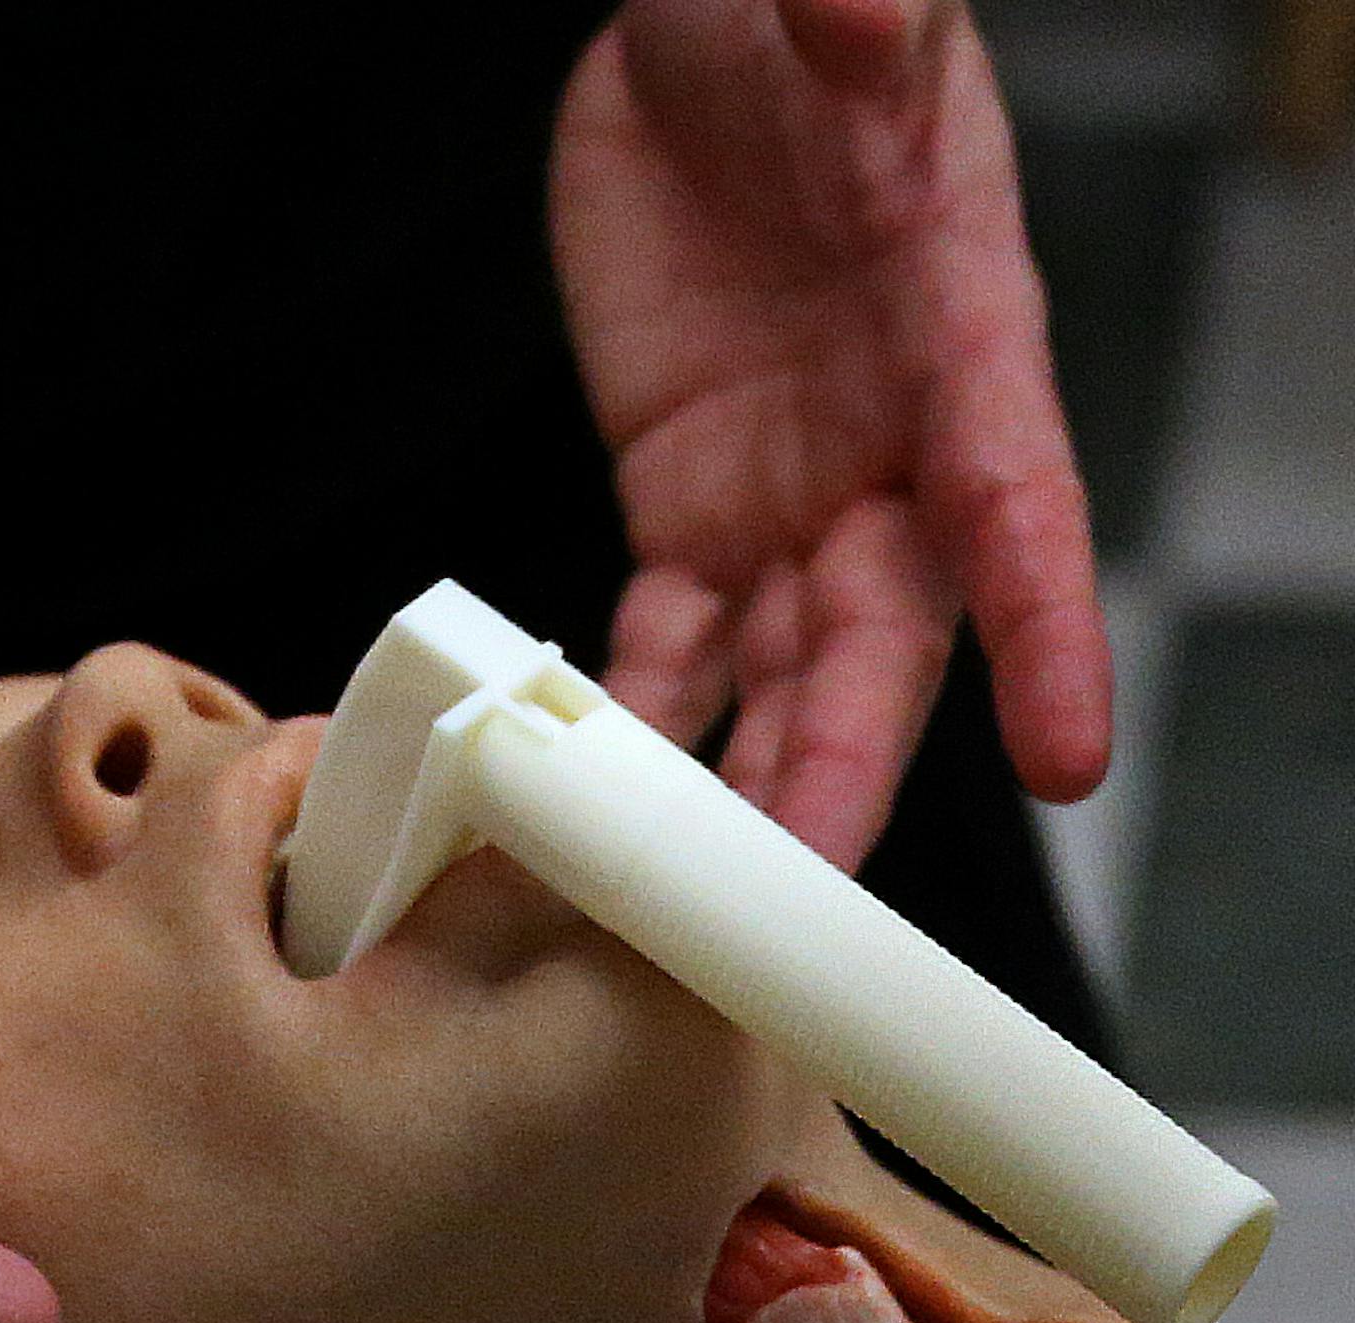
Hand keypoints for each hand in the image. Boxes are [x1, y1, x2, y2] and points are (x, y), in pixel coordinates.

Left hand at [553, 0, 1111, 868]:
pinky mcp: (685, 515)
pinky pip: (667, 645)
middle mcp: (887, 454)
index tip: (1068, 754)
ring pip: (781, 677)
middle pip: (883, 641)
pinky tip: (594, 799)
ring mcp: (785, 499)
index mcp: (959, 340)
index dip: (1046, 631)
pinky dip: (635, 721)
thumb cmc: (791, 18)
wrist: (692, 44)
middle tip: (806, 884)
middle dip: (850, 764)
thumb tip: (864, 26)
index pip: (1017, 503)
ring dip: (746, 784)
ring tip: (696, 895)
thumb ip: (871, 20)